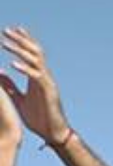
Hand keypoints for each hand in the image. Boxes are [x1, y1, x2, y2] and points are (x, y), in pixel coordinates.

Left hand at [0, 28, 71, 145]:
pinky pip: (37, 77)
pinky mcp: (49, 92)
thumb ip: (10, 86)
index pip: (31, 54)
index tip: (10, 30)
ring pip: (36, 61)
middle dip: (20, 40)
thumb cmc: (39, 119)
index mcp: (36, 78)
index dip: (23, 41)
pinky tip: (12, 64)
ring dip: (20, 50)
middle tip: (5, 30)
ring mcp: (47, 83)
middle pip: (34, 52)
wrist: (53, 134)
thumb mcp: (19, 100)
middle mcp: (44, 77)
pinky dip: (25, 69)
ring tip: (5, 43)